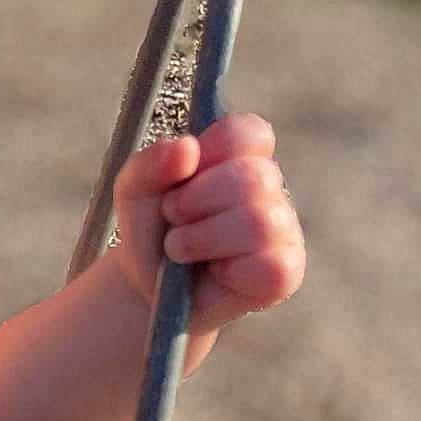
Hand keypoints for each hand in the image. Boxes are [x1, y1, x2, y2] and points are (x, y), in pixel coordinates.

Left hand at [112, 112, 304, 331]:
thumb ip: (151, 162)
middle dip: (195, 200)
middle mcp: (269, 188)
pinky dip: (229, 271)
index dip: (213, 150)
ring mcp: (283, 230)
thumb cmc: (150, 229)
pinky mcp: (286, 272)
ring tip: (180, 248)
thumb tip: (187, 147)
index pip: (249, 132)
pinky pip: (271, 266)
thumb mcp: (134, 190)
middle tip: (172, 216)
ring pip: (259, 222)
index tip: (184, 173)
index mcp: (239, 156)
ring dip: (202, 238)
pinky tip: (215, 272)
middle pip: (252, 177)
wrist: (148, 288)